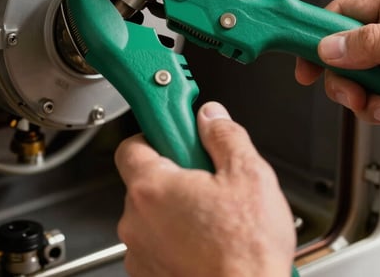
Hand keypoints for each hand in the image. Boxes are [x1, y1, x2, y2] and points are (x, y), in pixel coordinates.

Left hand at [114, 101, 295, 276]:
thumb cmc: (246, 252)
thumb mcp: (249, 175)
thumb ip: (224, 136)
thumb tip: (212, 118)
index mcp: (153, 188)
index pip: (131, 146)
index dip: (155, 136)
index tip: (175, 135)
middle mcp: (136, 221)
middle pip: (146, 183)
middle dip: (176, 178)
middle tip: (210, 181)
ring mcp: (140, 253)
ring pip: (153, 218)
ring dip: (176, 213)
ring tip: (215, 220)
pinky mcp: (149, 276)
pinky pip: (158, 247)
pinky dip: (177, 243)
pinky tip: (208, 244)